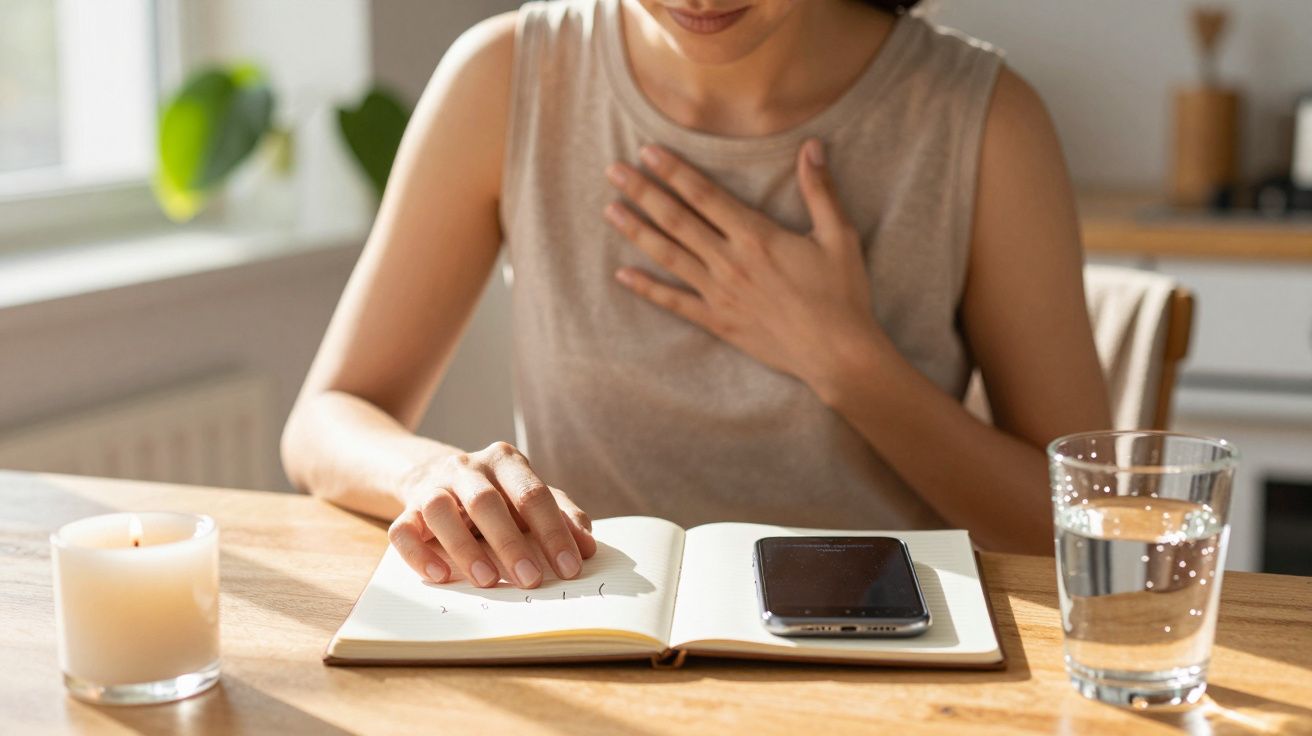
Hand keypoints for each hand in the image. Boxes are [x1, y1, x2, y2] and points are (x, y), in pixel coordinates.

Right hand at [388, 442, 596, 587]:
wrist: (435, 475)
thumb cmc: (498, 494)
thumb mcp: (530, 497)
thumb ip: (561, 516)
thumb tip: (587, 547)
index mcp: (505, 461)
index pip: (532, 493)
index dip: (553, 532)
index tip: (570, 567)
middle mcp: (466, 467)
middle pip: (486, 502)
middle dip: (510, 543)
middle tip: (531, 580)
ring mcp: (433, 487)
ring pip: (440, 511)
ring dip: (465, 548)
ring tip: (488, 581)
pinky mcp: (406, 510)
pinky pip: (403, 530)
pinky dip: (419, 555)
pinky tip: (441, 576)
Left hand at [602, 139, 885, 395]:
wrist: (837, 353)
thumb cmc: (842, 294)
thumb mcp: (838, 236)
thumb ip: (820, 190)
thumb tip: (812, 145)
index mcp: (756, 236)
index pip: (704, 195)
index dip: (674, 171)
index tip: (647, 152)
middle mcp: (730, 262)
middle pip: (676, 220)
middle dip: (643, 192)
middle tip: (613, 171)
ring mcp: (720, 294)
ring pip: (669, 256)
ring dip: (637, 231)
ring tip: (609, 210)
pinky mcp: (718, 321)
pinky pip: (674, 302)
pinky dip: (647, 288)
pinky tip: (622, 275)